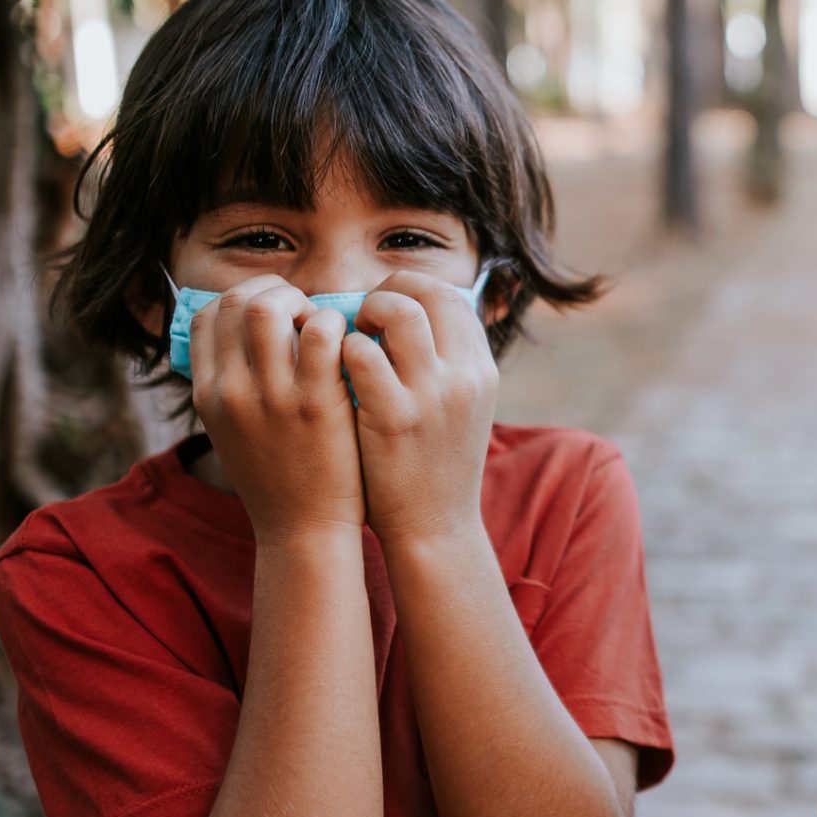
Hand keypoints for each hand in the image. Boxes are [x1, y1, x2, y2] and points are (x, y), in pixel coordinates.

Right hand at [190, 275, 364, 541]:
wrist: (304, 532)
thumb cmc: (279, 479)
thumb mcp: (234, 431)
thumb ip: (233, 384)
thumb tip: (244, 336)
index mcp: (207, 395)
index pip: (206, 315)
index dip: (242, 298)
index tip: (274, 311)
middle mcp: (230, 391)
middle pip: (237, 301)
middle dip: (275, 292)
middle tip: (305, 312)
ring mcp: (272, 397)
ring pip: (271, 307)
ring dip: (304, 303)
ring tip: (325, 326)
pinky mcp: (317, 405)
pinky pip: (323, 333)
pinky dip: (337, 325)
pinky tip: (349, 345)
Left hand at [345, 271, 497, 546]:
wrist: (435, 528)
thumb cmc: (436, 465)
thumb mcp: (462, 407)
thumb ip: (446, 363)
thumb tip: (412, 315)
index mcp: (482, 369)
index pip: (451, 295)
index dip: (411, 288)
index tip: (387, 304)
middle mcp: (465, 376)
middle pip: (428, 292)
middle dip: (387, 291)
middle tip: (363, 316)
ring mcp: (432, 396)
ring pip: (398, 312)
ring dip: (365, 312)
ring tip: (350, 337)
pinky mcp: (394, 419)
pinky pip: (360, 354)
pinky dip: (342, 350)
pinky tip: (334, 369)